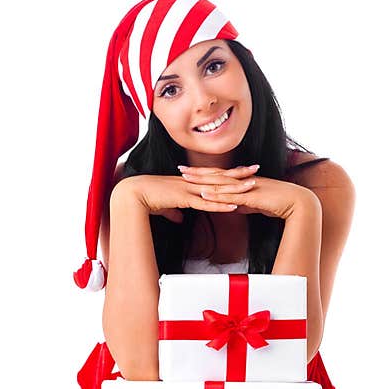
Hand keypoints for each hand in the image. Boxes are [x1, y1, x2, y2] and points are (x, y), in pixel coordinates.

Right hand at [112, 167, 261, 223]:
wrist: (131, 194)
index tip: (241, 170)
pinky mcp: (184, 199)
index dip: (226, 173)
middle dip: (238, 174)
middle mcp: (190, 183)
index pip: (211, 176)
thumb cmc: (144, 199)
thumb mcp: (163, 206)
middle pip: (219, 177)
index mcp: (186, 182)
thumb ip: (173, 211)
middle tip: (256, 169)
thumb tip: (178, 219)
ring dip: (235, 189)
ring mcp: (188, 190)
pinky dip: (220, 205)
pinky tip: (233, 206)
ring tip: (252, 187)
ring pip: (217, 189)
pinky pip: (206, 204)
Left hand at [179, 165, 317, 219]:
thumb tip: (235, 207)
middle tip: (180, 168)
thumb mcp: (257, 204)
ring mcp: (246, 187)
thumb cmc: (279, 203)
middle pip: (216, 175)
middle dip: (197, 172)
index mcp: (243, 181)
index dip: (204, 173)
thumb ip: (245, 204)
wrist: (298, 203)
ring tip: (186, 179)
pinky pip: (230, 196)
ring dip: (202, 181)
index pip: (220, 175)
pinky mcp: (251, 197)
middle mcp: (243, 181)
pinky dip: (216, 195)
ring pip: (220, 183)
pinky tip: (203, 194)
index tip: (189, 171)